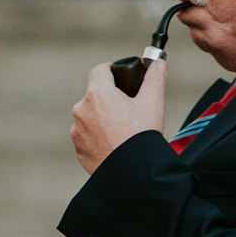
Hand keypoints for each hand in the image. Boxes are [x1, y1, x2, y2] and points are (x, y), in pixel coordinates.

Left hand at [71, 56, 166, 175]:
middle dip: (109, 98)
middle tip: (128, 109)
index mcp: (97, 93)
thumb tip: (158, 62)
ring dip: (102, 118)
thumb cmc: (142, 137)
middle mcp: (81, 109)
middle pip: (95, 94)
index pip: (100, 70)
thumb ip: (155, 76)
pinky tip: (115, 144)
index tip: (122, 79)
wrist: (133, 175)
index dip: (112, 71)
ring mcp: (77, 131)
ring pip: (90, 116)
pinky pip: (87, 136)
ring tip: (123, 130)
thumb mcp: (153, 102)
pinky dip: (99, 137)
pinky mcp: (78, 149)